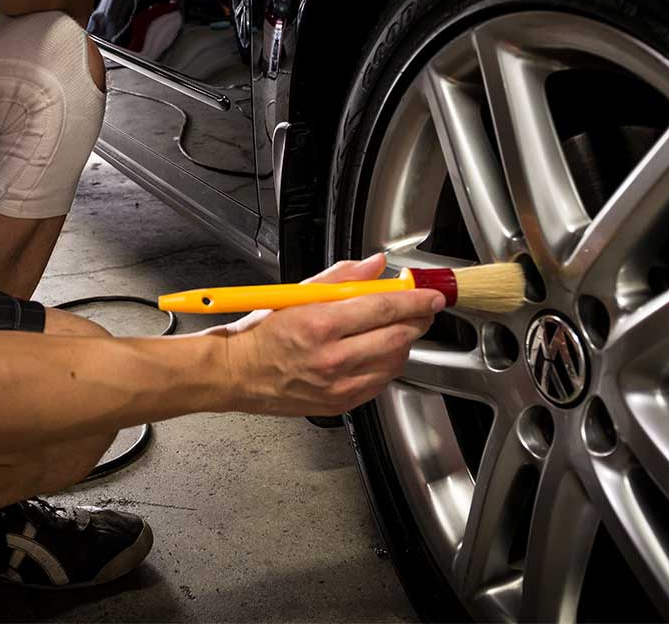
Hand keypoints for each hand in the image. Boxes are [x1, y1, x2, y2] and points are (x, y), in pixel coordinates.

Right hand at [214, 254, 443, 415]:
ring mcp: (338, 385)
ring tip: (396, 327)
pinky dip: (388, 364)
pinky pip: (380, 382)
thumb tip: (375, 264)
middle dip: (418, 320)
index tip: (430, 295)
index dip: (414, 299)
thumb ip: (342, 277)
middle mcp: (332, 358)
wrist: (238, 373)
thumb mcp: (298, 293)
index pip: (382, 307)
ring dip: (405, 342)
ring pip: (394, 362)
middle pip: (397, 337)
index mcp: (320, 324)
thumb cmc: (263, 333)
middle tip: (422, 308)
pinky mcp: (340, 403)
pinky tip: (378, 350)